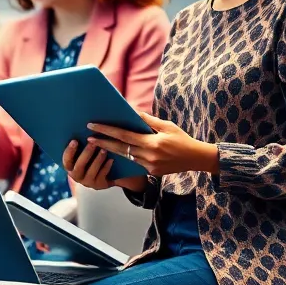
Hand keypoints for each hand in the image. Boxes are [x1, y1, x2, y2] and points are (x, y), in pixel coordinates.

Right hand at [63, 139, 146, 192]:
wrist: (105, 173)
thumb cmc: (92, 157)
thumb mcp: (84, 152)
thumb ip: (81, 145)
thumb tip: (85, 127)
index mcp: (69, 166)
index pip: (66, 160)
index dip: (69, 151)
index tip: (75, 140)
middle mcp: (76, 176)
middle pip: (79, 166)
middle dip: (86, 154)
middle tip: (92, 143)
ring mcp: (87, 182)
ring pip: (91, 172)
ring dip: (97, 160)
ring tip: (104, 150)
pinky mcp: (99, 185)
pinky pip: (102, 176)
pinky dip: (106, 167)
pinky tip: (111, 160)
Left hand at [87, 112, 218, 177]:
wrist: (197, 159)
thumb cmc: (182, 139)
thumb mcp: (167, 126)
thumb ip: (148, 120)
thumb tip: (132, 111)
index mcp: (152, 143)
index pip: (123, 136)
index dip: (106, 131)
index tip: (92, 126)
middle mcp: (149, 156)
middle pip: (120, 148)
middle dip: (102, 143)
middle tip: (88, 137)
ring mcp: (150, 166)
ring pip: (126, 156)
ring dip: (112, 150)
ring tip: (98, 143)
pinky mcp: (152, 172)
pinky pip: (135, 162)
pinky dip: (126, 156)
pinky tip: (117, 151)